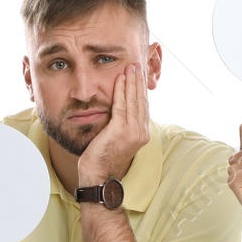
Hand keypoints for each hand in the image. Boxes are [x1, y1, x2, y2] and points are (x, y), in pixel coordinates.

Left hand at [78, 64, 149, 186]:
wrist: (98, 176)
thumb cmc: (103, 159)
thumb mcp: (117, 140)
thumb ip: (122, 126)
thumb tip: (120, 111)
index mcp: (142, 134)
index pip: (143, 106)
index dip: (142, 90)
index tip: (140, 75)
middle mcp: (141, 132)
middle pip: (142, 101)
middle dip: (140, 81)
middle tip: (139, 65)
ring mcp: (133, 132)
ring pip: (134, 100)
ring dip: (132, 81)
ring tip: (132, 67)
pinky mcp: (121, 130)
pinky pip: (121, 105)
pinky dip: (122, 90)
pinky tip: (120, 78)